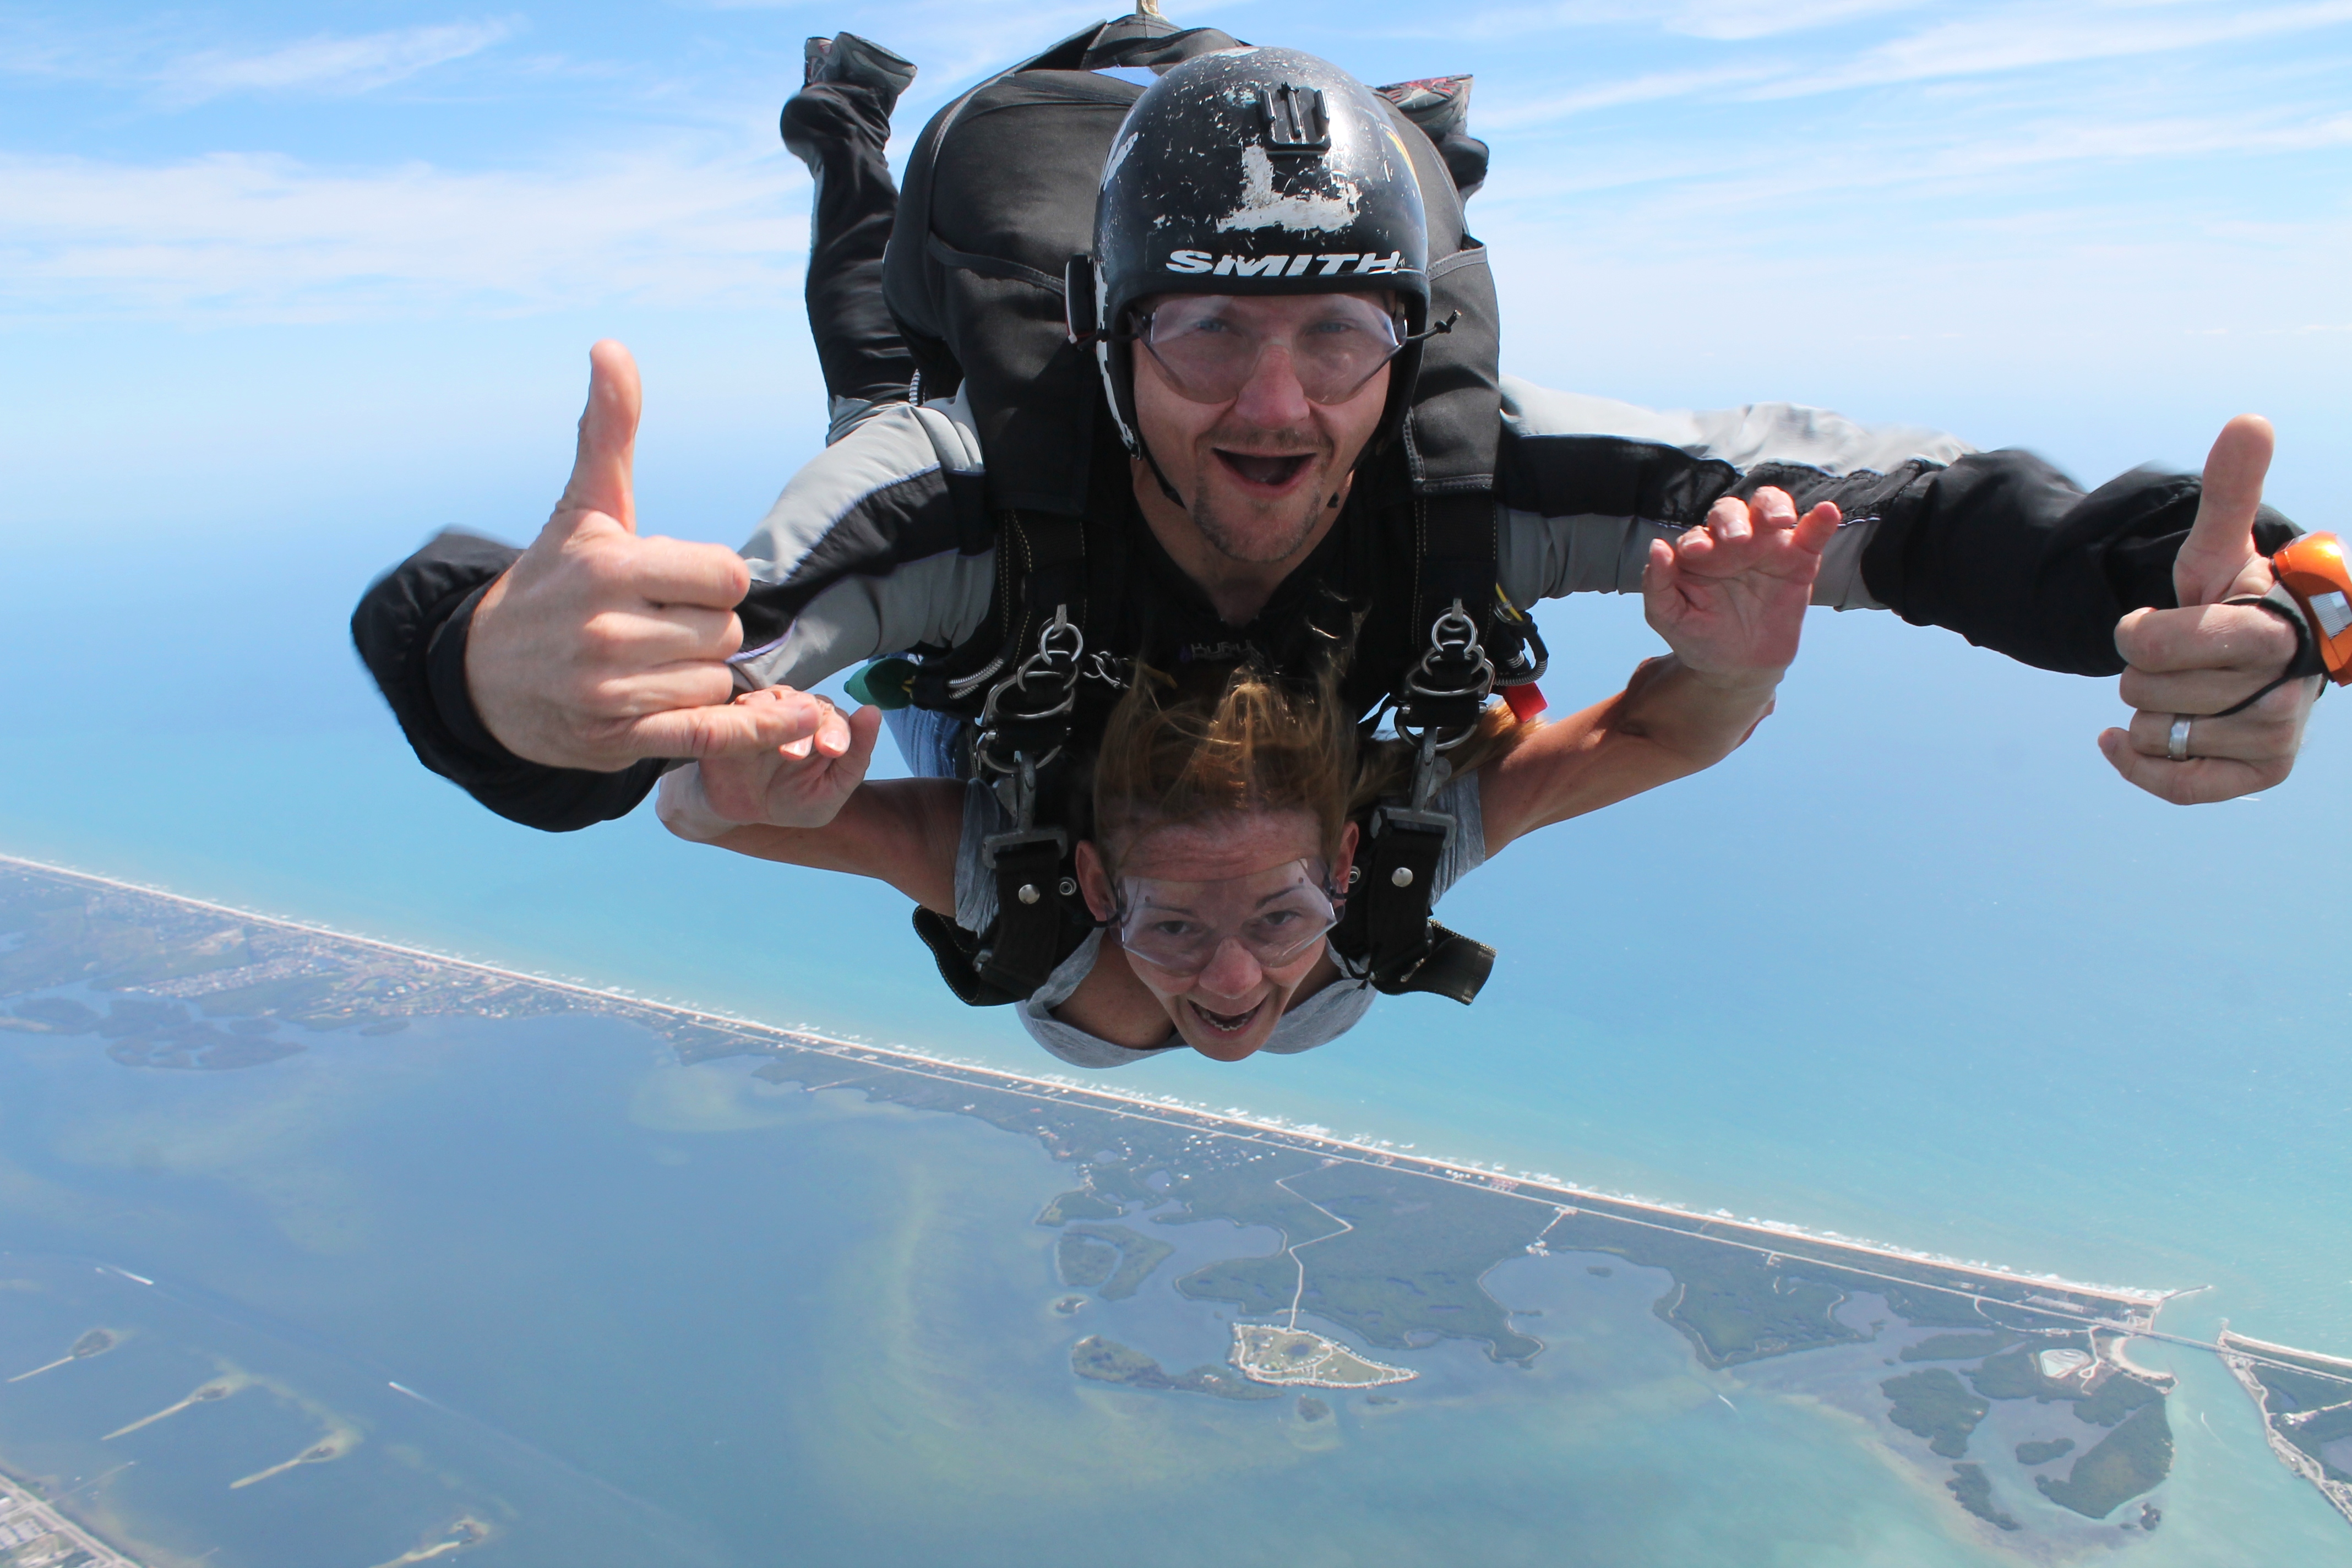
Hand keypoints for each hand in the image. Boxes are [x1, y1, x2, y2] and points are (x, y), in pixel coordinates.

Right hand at [465, 341, 830, 771]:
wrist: (486, 673)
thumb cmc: (553, 580)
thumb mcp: (585, 507)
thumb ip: (609, 430)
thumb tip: (612, 347)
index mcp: (608, 567)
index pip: (726, 577)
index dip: (715, 581)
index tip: (680, 585)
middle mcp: (606, 630)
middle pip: (727, 633)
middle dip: (709, 631)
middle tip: (665, 628)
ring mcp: (610, 691)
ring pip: (719, 682)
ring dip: (704, 678)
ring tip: (659, 667)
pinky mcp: (617, 740)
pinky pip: (709, 737)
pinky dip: (752, 733)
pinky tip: (790, 722)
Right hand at [689, 691, 881, 830]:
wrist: (744, 811)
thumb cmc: (794, 801)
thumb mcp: (830, 792)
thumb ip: (856, 758)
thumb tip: (873, 711)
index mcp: (830, 730)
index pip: (840, 721)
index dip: (838, 733)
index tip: (833, 751)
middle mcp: (803, 712)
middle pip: (813, 707)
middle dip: (808, 730)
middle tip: (794, 757)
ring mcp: (773, 708)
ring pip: (781, 699)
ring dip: (779, 720)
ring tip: (778, 749)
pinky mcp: (742, 710)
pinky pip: (748, 703)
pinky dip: (751, 712)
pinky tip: (750, 726)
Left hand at [1643, 487, 1840, 688]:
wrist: (1738, 668)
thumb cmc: (1699, 637)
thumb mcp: (1668, 616)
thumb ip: (1658, 584)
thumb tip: (1657, 546)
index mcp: (1700, 551)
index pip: (1699, 533)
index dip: (1698, 539)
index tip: (1698, 553)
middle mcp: (1732, 542)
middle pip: (1733, 511)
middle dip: (1733, 519)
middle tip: (1736, 539)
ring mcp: (1767, 548)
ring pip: (1770, 508)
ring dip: (1773, 506)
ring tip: (1778, 520)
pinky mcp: (1799, 561)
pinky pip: (1811, 534)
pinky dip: (1821, 521)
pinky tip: (1827, 512)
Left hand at [2098, 415, 2318, 804]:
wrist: (2259, 649)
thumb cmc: (2231, 595)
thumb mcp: (2218, 546)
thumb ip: (2229, 491)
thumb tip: (2248, 421)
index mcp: (2269, 634)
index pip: (2152, 645)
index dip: (2139, 632)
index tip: (2159, 622)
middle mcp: (2284, 693)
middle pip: (2147, 691)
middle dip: (2146, 671)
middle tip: (2183, 657)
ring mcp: (2275, 739)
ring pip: (2154, 733)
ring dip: (2149, 710)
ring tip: (2187, 688)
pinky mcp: (2258, 776)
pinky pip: (2174, 784)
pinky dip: (2136, 763)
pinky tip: (2121, 741)